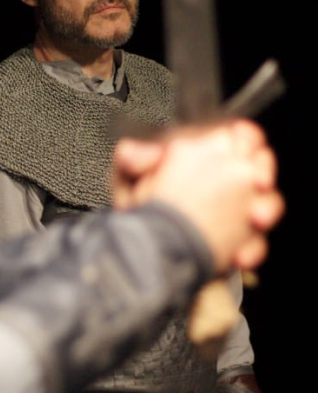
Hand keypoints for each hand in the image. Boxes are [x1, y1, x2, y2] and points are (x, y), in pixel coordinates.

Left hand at [112, 120, 283, 273]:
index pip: (235, 137)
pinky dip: (252, 249)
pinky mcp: (235, 243)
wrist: (138, 255)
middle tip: (257, 183)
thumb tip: (146, 153)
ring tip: (255, 218)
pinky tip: (238, 253)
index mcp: (200, 157)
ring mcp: (232, 213)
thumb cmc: (134, 211)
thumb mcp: (126, 180)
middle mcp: (221, 182)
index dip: (246, 138)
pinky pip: (255, 243)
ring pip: (266, 204)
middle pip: (259, 167)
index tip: (244, 146)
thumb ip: (132, 158)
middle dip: (263, 173)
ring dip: (266, 210)